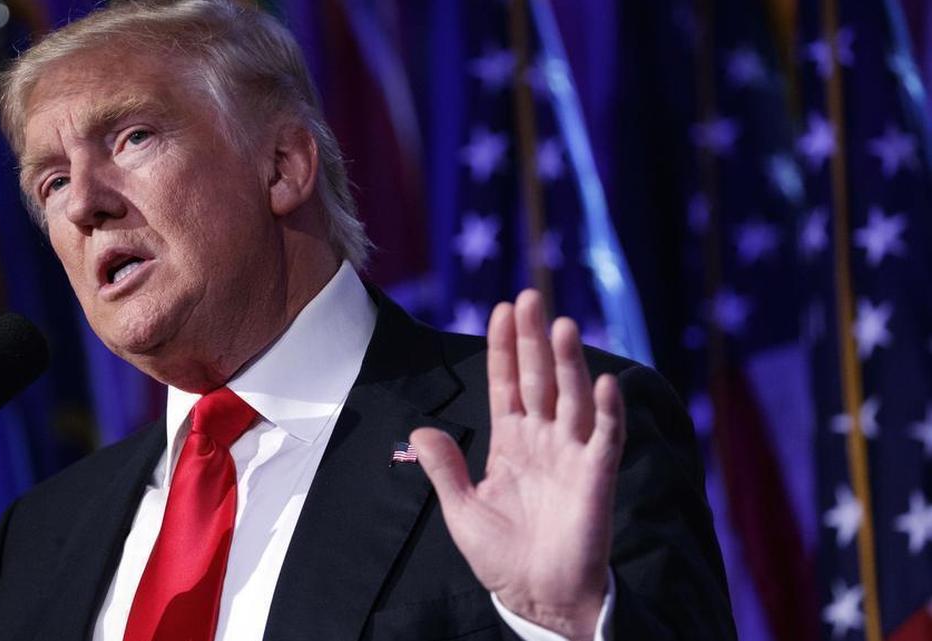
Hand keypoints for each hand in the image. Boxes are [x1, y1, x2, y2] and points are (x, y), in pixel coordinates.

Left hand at [411, 290, 625, 639]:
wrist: (537, 598)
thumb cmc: (503, 556)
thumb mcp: (463, 510)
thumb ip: (444, 468)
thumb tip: (421, 430)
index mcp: (512, 442)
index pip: (507, 384)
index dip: (504, 348)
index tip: (502, 309)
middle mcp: (544, 440)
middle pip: (539, 379)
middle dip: (533, 340)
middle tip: (530, 296)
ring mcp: (572, 455)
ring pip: (572, 398)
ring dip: (568, 363)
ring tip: (561, 325)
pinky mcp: (596, 478)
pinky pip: (606, 439)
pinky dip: (608, 412)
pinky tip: (604, 383)